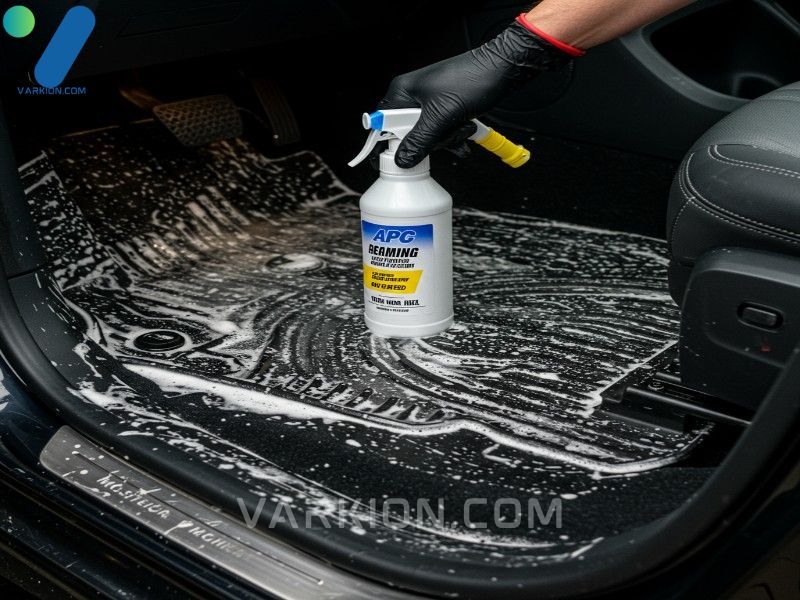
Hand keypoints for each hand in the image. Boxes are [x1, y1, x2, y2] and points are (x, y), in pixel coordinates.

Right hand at [378, 19, 572, 167]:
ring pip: (427, 136)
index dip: (391, 143)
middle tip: (445, 134)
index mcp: (403, 91)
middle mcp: (413, 96)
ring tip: (461, 128)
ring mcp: (429, 103)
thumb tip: (402, 159)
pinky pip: (441, 132)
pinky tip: (465, 132)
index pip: (382, 123)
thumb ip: (420, 140)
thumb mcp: (442, 116)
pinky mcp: (444, 108)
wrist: (503, 69)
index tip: (400, 157)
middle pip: (407, 134)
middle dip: (431, 141)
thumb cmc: (473, 80)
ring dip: (446, 139)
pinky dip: (454, 136)